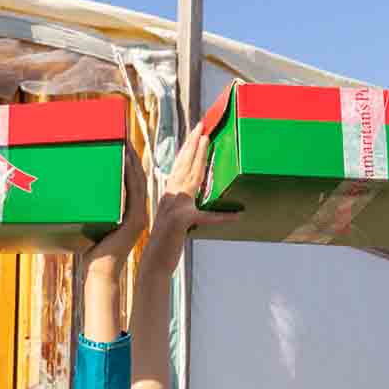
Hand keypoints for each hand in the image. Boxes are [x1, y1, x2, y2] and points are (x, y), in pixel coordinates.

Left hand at [78, 142, 153, 270]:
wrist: (100, 272)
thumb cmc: (92, 253)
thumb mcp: (93, 228)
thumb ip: (92, 215)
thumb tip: (75, 202)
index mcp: (129, 213)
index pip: (132, 183)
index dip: (130, 164)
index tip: (123, 146)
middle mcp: (137, 212)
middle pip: (136, 178)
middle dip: (132, 157)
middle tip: (124, 137)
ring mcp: (138, 215)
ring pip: (138, 182)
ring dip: (132, 162)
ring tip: (126, 144)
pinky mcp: (135, 220)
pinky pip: (134, 193)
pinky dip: (131, 176)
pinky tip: (127, 162)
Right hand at [136, 131, 235, 285]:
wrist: (153, 263)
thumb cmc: (164, 244)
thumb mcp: (174, 222)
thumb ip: (183, 210)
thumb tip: (192, 204)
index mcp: (168, 196)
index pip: (179, 167)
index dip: (187, 149)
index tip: (195, 133)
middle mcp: (169, 197)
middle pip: (183, 166)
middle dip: (192, 144)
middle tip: (201, 125)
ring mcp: (174, 208)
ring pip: (189, 178)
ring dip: (199, 158)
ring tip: (207, 140)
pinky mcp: (180, 222)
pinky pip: (206, 218)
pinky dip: (221, 217)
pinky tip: (236, 215)